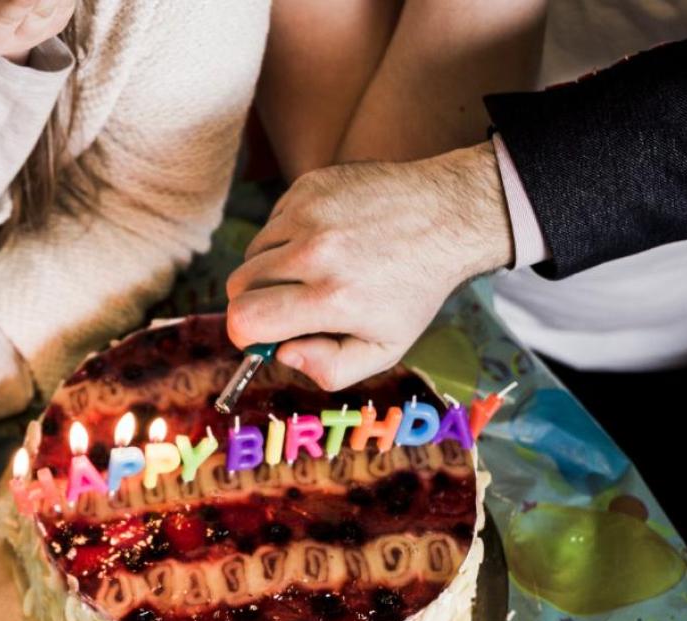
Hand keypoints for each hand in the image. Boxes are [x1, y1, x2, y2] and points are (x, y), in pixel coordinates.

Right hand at [224, 142, 513, 390]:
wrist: (448, 214)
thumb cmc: (415, 289)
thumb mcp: (387, 348)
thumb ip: (330, 369)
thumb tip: (282, 355)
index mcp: (332, 298)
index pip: (244, 319)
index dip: (245, 334)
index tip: (263, 335)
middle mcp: (315, 252)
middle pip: (238, 285)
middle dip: (255, 302)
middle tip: (289, 304)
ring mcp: (309, 212)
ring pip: (252, 252)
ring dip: (271, 267)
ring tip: (313, 269)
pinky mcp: (308, 185)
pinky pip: (272, 221)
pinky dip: (287, 236)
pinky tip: (325, 238)